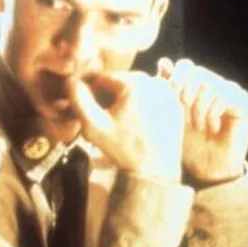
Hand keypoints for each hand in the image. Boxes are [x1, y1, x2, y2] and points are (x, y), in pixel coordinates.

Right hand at [68, 72, 183, 179]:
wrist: (156, 168)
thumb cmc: (124, 148)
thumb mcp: (94, 125)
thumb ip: (79, 100)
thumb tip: (71, 80)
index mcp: (134, 83)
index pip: (104, 78)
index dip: (93, 93)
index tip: (92, 110)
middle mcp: (155, 82)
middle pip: (122, 81)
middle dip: (111, 95)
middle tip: (106, 117)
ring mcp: (169, 92)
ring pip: (138, 88)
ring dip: (127, 99)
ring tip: (122, 121)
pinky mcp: (176, 103)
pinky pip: (154, 97)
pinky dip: (144, 104)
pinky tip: (138, 122)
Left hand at [157, 58, 247, 184]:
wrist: (208, 168)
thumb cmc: (188, 144)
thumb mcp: (171, 116)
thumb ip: (168, 89)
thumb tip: (164, 62)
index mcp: (197, 84)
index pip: (186, 65)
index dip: (175, 79)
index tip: (170, 98)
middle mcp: (215, 84)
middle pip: (198, 72)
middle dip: (185, 94)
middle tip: (184, 117)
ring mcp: (230, 92)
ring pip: (210, 84)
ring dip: (199, 109)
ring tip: (198, 127)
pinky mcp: (243, 102)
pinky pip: (224, 96)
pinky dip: (213, 114)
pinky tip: (213, 128)